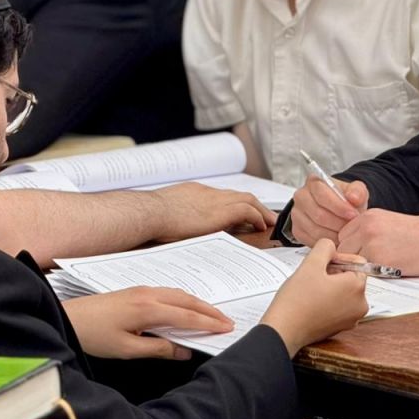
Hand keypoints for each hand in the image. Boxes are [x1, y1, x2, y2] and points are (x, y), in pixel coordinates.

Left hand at [63, 286, 233, 359]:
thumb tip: (184, 350)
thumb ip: (158, 348)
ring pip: (178, 293)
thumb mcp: (127, 349)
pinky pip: (168, 292)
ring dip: (197, 303)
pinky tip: (186, 307)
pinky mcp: (135, 291)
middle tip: (227, 321)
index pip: (187, 315)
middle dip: (209, 310)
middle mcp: (148, 294)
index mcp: (148, 309)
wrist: (67, 318)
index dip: (208, 322)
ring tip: (212, 315)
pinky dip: (184, 300)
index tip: (226, 328)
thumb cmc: (93, 335)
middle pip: (187, 299)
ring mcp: (142, 290)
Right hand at [151, 181, 275, 240]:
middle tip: (264, 214)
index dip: (233, 204)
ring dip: (261, 211)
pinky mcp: (220, 212)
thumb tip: (172, 226)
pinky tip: (261, 226)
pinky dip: (257, 216)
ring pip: (248, 200)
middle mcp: (207, 193)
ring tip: (269, 221)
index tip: (240, 212)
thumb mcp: (164, 212)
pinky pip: (247, 210)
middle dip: (253, 205)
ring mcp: (215, 200)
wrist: (149, 212)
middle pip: (238, 195)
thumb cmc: (149, 216)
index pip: (221, 196)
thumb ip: (174, 216)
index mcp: (194, 192)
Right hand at [259, 239, 368, 354]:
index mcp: (358, 288)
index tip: (321, 263)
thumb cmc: (297, 301)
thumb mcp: (311, 263)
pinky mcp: (340, 328)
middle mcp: (360, 305)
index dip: (338, 258)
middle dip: (333, 273)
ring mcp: (351, 319)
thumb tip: (331, 248)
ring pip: (344, 292)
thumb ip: (325, 247)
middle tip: (313, 276)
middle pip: (351, 277)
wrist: (283, 331)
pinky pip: (338, 306)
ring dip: (329, 286)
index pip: (357, 262)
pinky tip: (311, 301)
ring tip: (311, 289)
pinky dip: (327, 300)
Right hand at [288, 176, 368, 244]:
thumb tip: (353, 198)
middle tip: (351, 228)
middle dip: (338, 223)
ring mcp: (297, 214)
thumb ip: (358, 191)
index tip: (353, 215)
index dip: (339, 207)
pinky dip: (326, 242)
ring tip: (346, 235)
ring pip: (315, 229)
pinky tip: (337, 240)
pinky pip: (311, 239)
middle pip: (318, 214)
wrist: (336, 210)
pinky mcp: (297, 230)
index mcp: (314, 182)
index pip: (322, 195)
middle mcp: (301, 196)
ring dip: (333, 235)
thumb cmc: (344, 200)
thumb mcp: (355, 191)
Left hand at [336, 209, 418, 276]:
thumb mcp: (390, 223)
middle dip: (352, 258)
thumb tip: (353, 248)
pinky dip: (372, 275)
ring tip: (379, 267)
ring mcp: (371, 242)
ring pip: (350, 262)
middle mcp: (366, 226)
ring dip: (360, 268)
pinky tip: (386, 270)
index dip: (350, 247)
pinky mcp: (378, 259)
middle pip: (342, 248)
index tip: (361, 254)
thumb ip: (370, 231)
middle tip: (369, 264)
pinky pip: (363, 272)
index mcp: (369, 216)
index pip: (343, 234)